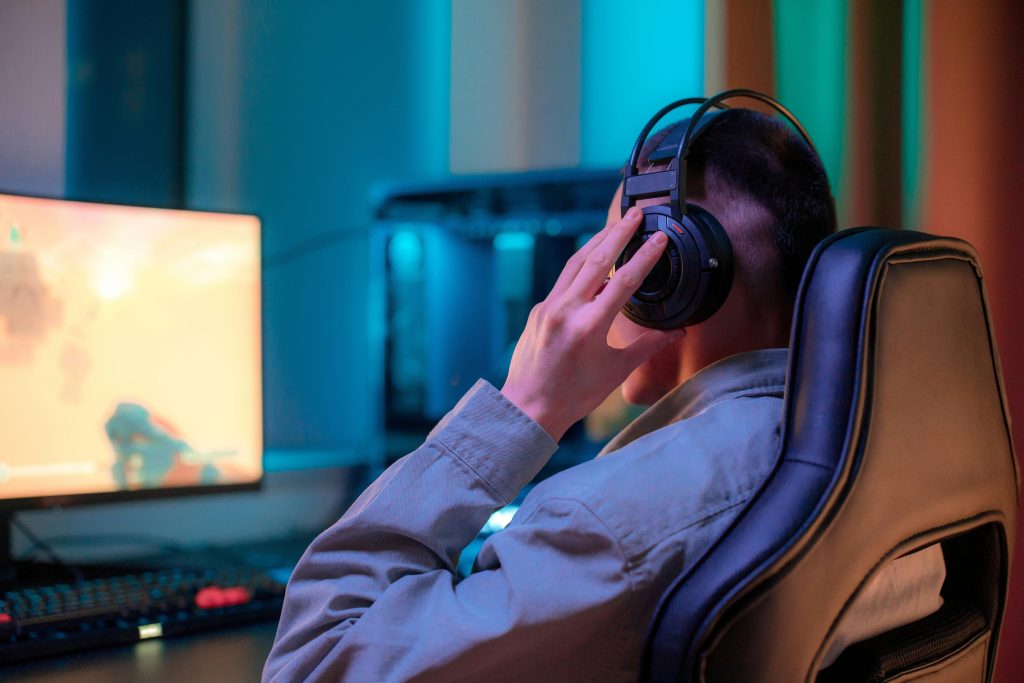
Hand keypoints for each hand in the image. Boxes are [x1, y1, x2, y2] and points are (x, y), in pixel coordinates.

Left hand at [501, 207, 685, 440]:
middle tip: (636, 213)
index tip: (659, 237)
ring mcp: (549, 307)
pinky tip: (593, 260)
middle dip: (618, 233)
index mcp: (589, 325)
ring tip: (615, 226)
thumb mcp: (617, 371)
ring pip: (575, 264)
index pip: (624, 280)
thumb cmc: (574, 395)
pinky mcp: (539, 310)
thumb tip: (678, 332)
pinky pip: (564, 280)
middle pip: (596, 259)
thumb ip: (649, 346)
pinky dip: (581, 265)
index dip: (645, 256)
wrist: (529, 407)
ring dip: (597, 241)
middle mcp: (566, 309)